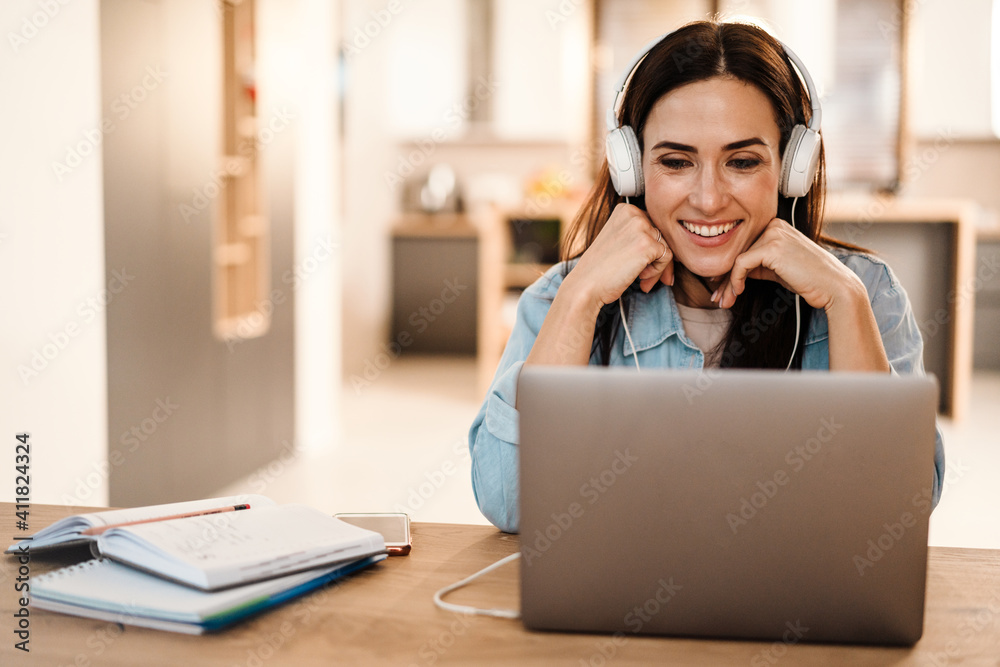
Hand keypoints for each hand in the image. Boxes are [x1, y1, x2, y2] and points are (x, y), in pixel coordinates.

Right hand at [567, 203, 673, 309]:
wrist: (586, 285)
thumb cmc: (600, 268)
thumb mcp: (618, 241)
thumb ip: (638, 235)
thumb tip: (667, 246)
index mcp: (625, 210)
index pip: (652, 225)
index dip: (650, 247)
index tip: (641, 263)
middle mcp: (634, 213)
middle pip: (662, 235)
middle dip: (656, 259)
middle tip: (643, 276)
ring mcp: (641, 227)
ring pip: (666, 246)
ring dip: (658, 267)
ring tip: (642, 279)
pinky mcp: (648, 244)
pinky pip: (668, 257)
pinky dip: (658, 271)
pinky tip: (641, 278)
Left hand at [711, 218, 863, 311]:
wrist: (833, 287)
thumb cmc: (808, 279)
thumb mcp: (777, 268)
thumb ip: (757, 264)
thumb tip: (731, 274)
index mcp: (776, 226)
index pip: (745, 247)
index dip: (730, 269)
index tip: (721, 288)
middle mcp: (774, 225)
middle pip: (738, 252)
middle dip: (726, 279)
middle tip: (718, 299)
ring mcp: (773, 233)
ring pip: (736, 259)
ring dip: (728, 284)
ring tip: (724, 301)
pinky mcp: (771, 247)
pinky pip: (741, 264)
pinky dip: (735, 280)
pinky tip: (738, 292)